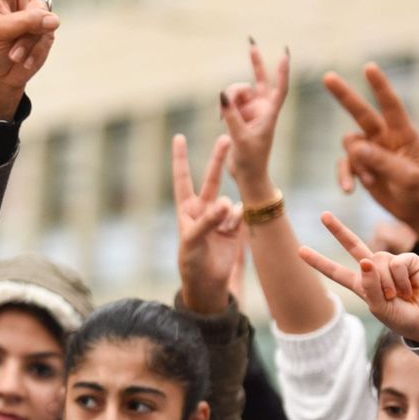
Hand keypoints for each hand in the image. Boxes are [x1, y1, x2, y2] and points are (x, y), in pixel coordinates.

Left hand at [174, 134, 244, 313]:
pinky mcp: (234, 227)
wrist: (207, 282)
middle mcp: (202, 209)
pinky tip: (229, 232)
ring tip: (222, 228)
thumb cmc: (191, 261)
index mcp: (185, 209)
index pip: (182, 178)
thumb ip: (208, 221)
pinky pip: (240, 215)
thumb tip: (227, 203)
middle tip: (226, 138)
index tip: (178, 136)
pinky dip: (236, 222)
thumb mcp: (193, 240)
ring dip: (228, 211)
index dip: (181, 158)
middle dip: (218, 159)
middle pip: (211, 179)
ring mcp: (220, 217)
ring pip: (229, 201)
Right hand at [218, 40, 289, 197]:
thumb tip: (222, 94)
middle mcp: (261, 109)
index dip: (282, 70)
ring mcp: (249, 112)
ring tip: (222, 115)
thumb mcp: (240, 138)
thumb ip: (231, 115)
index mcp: (270, 113)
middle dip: (255, 62)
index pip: (279, 87)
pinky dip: (223, 107)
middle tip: (251, 42)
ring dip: (229, 98)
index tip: (285, 52)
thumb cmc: (251, 160)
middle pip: (259, 80)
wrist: (247, 176)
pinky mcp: (238, 117)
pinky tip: (220, 120)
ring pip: (237, 92)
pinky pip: (228, 103)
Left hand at [300, 212, 418, 342]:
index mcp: (360, 283)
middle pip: (353, 245)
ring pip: (376, 262)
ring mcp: (390, 263)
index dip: (319, 262)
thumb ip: (369, 286)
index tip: (301, 251)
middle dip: (338, 230)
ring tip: (399, 296)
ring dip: (387, 284)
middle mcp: (373, 269)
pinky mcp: (408, 260)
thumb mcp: (378, 307)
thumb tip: (365, 261)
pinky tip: (410, 289)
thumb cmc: (402, 317)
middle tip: (323, 215)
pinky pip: (396, 263)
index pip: (335, 271)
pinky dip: (401, 280)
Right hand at [327, 64, 418, 229]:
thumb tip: (356, 147)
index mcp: (404, 136)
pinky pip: (344, 166)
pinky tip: (351, 190)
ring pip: (349, 145)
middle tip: (328, 76)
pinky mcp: (362, 168)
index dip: (380, 87)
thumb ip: (383, 161)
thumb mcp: (409, 178)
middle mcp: (385, 139)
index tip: (369, 67)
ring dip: (355, 164)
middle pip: (361, 113)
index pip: (391, 106)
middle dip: (344, 95)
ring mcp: (372, 153)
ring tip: (370, 182)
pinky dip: (345, 177)